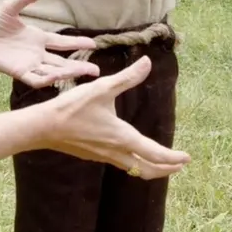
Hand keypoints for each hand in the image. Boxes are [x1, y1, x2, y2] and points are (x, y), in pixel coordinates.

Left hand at [0, 0, 100, 87]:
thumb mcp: (10, 8)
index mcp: (37, 38)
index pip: (63, 42)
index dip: (78, 43)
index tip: (94, 43)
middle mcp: (36, 53)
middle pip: (63, 62)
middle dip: (80, 66)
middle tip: (96, 71)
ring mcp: (28, 64)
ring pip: (54, 72)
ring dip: (69, 73)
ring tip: (84, 73)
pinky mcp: (18, 72)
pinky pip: (36, 79)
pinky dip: (48, 79)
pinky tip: (58, 76)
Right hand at [40, 56, 190, 179]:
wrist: (44, 127)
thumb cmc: (73, 107)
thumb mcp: (102, 88)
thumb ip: (127, 77)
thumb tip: (147, 62)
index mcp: (123, 137)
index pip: (155, 154)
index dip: (173, 158)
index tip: (187, 158)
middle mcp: (116, 152)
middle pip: (148, 169)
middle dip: (166, 169)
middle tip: (180, 165)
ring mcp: (104, 156)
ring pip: (134, 169)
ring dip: (151, 168)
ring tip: (161, 162)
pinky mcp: (93, 155)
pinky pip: (121, 164)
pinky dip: (135, 164)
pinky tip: (131, 153)